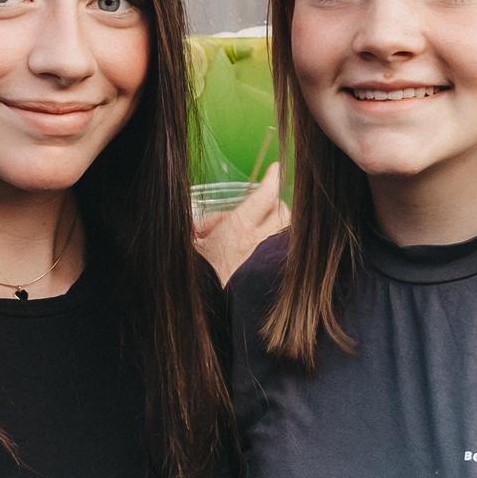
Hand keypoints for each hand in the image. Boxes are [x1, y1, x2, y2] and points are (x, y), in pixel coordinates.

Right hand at [194, 163, 288, 285]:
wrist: (208, 308)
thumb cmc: (199, 274)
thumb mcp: (192, 243)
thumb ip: (202, 228)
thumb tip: (204, 226)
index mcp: (239, 231)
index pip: (265, 197)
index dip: (272, 180)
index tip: (275, 169)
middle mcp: (258, 244)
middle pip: (282, 213)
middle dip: (274, 206)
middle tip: (261, 206)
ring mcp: (267, 261)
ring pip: (284, 233)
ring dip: (274, 228)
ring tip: (256, 232)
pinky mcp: (270, 276)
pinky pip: (280, 254)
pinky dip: (272, 249)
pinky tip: (257, 255)